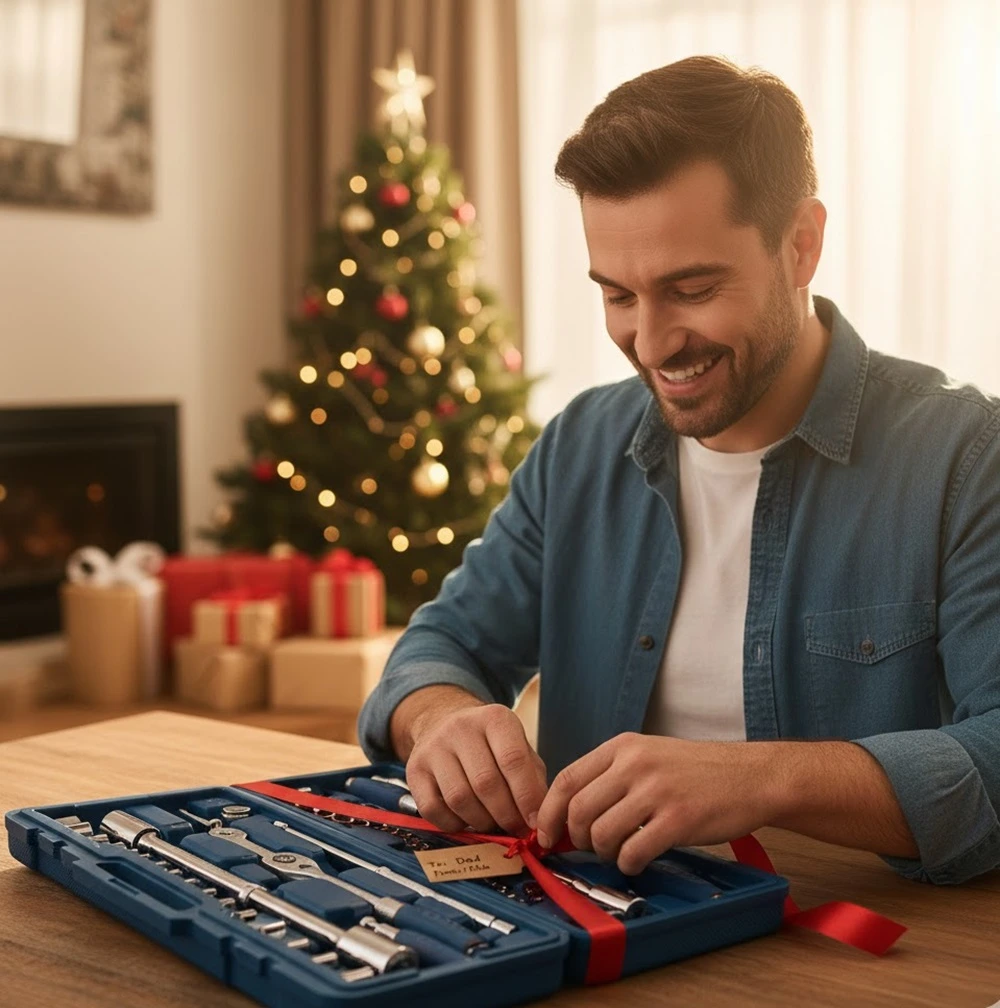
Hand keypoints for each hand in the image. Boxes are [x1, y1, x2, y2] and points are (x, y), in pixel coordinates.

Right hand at [405, 703, 547, 836]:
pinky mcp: (414, 769)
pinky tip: (466, 821)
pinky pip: (432, 809)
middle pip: (486, 783)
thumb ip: (532, 779)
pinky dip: (453, 824)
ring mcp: (434, 747)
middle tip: (515, 829)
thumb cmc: (491, 744)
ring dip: (481, 822)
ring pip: (459, 799)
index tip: (535, 822)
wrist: (444, 722)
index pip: (513, 760)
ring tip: (492, 823)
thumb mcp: (518, 746)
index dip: (527, 797)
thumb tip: (539, 819)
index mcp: (495, 718)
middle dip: (505, 815)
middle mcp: (461, 727)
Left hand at [534, 733, 781, 873]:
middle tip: (589, 847)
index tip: (546, 834)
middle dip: (576, 838)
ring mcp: (656, 791)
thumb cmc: (697, 771)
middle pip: (579, 810)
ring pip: (602, 833)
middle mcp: (635, 764)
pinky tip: (639, 860)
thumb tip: (570, 811)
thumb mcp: (649, 755)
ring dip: (604, 853)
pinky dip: (628, 864)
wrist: (750, 775)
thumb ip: (611, 775)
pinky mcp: (678, 820)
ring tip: (619, 852)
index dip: (549, 812)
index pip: (567, 779)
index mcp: (623, 747)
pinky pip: (633, 852)